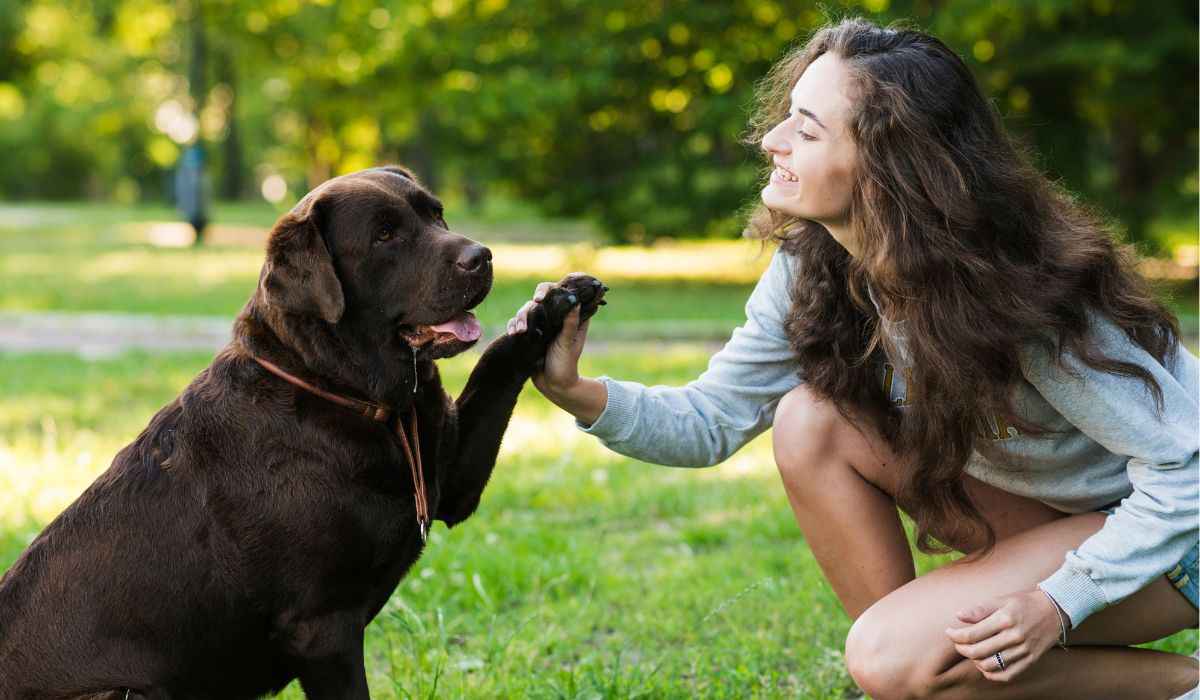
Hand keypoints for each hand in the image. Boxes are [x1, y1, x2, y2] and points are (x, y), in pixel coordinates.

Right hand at [504, 276, 602, 395]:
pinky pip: (517, 324)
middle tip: (535, 303)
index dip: (553, 289)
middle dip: (534, 302)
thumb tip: (575, 301)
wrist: (554, 386)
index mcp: (569, 317)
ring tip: (520, 330)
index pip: (562, 294)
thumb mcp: (568, 344)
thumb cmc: (566, 365)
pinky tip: (513, 333)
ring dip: (521, 317)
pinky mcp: (527, 334)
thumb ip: (570, 323)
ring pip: (526, 310)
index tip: (544, 296)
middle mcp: (554, 318)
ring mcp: (539, 325)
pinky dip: (513, 326)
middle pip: (540, 299)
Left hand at [944, 588, 1066, 681]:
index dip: (955, 636)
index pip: (971, 634)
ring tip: (971, 652)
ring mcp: (1023, 651)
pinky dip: (991, 674)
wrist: (1055, 610)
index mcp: (1004, 619)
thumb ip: (979, 609)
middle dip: (961, 649)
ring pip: (989, 665)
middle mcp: (1014, 637)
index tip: (949, 632)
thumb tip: (958, 616)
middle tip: (957, 643)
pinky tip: (985, 664)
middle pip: (977, 652)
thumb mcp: (1001, 600)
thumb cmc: (1024, 603)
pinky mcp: (1030, 660)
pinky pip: (1006, 675)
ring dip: (974, 661)